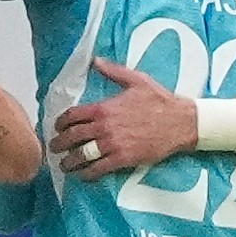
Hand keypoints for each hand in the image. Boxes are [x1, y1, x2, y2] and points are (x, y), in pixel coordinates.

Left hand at [49, 57, 196, 178]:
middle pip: (72, 137)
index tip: (57, 128)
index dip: (60, 123)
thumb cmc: (160, 100)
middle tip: (54, 148)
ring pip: (82, 156)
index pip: (72, 116)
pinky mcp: (123, 159)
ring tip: (64, 165)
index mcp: (104, 108)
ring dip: (69, 162)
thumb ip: (113, 71)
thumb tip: (95, 60)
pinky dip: (87, 174)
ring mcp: (113, 144)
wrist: (181, 122)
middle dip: (59, 144)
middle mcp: (104, 127)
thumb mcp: (136, 80)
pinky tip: (82, 176)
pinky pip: (98, 169)